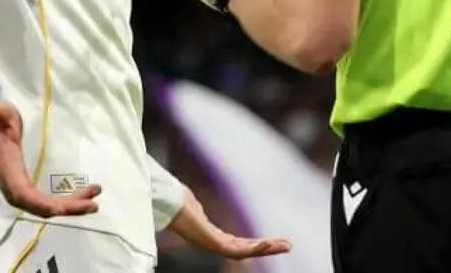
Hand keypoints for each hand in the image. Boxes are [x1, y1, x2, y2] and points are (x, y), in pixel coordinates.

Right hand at [0, 101, 101, 216]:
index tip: (62, 207)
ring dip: (71, 205)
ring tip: (95, 193)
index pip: (24, 196)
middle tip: (94, 203)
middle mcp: (14, 187)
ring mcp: (22, 189)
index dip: (43, 205)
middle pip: (42, 207)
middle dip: (68, 207)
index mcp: (8, 171)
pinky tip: (82, 194)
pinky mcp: (28, 186)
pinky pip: (47, 201)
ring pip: (47, 206)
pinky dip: (66, 201)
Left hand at [167, 186, 290, 259]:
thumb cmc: (172, 201)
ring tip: (285, 245)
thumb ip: (195, 208)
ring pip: (244, 252)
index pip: (238, 243)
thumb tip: (191, 201)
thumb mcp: (190, 205)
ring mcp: (211, 244)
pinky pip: (235, 250)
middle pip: (245, 249)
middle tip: (288, 245)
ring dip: (266, 249)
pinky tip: (267, 242)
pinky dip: (254, 247)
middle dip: (267, 247)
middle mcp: (213, 242)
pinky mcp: (210, 242)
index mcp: (211, 234)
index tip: (272, 241)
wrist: (162, 199)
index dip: (255, 244)